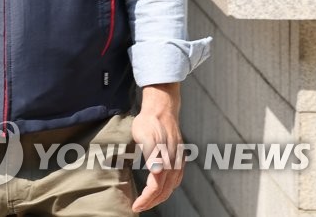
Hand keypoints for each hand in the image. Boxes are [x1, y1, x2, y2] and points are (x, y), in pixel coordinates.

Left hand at [131, 83, 183, 211]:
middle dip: (152, 202)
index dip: (146, 200)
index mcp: (165, 160)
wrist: (162, 109)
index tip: (136, 206)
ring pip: (172, 187)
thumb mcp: (145, 135)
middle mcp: (174, 164)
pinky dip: (168, 188)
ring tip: (148, 201)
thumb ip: (151, 154)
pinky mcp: (179, 158)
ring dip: (160, 197)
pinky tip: (162, 188)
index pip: (156, 188)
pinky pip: (176, 179)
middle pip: (164, 191)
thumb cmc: (149, 121)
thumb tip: (157, 172)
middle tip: (139, 207)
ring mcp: (178, 161)